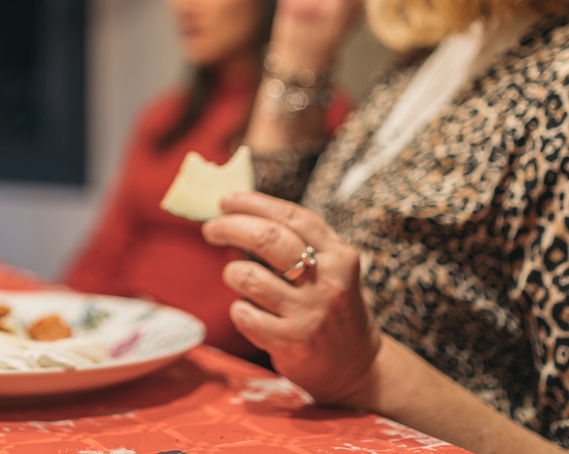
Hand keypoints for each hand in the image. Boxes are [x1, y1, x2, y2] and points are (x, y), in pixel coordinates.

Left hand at [202, 191, 380, 405]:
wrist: (357, 367)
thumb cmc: (333, 308)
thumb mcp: (331, 269)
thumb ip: (298, 244)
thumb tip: (240, 217)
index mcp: (340, 255)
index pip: (292, 216)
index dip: (253, 203)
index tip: (226, 200)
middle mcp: (328, 281)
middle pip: (267, 238)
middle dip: (230, 227)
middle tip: (211, 229)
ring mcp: (310, 313)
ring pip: (249, 277)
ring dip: (233, 273)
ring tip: (237, 278)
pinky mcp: (292, 342)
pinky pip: (244, 314)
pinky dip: (238, 309)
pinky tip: (249, 312)